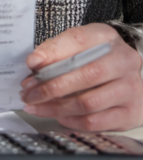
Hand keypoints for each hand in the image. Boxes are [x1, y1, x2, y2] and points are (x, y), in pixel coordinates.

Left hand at [20, 23, 142, 131]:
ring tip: (36, 106)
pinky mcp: (131, 113)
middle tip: (28, 93)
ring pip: (88, 103)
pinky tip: (59, 116)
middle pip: (85, 76)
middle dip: (50, 87)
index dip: (52, 53)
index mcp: (106, 37)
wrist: (125, 71)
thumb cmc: (95, 56)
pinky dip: (72, 121)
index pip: (77, 41)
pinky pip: (96, 122)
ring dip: (56, 108)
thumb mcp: (76, 43)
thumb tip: (34, 62)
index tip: (30, 63)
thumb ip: (55, 50)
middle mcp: (123, 62)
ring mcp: (130, 89)